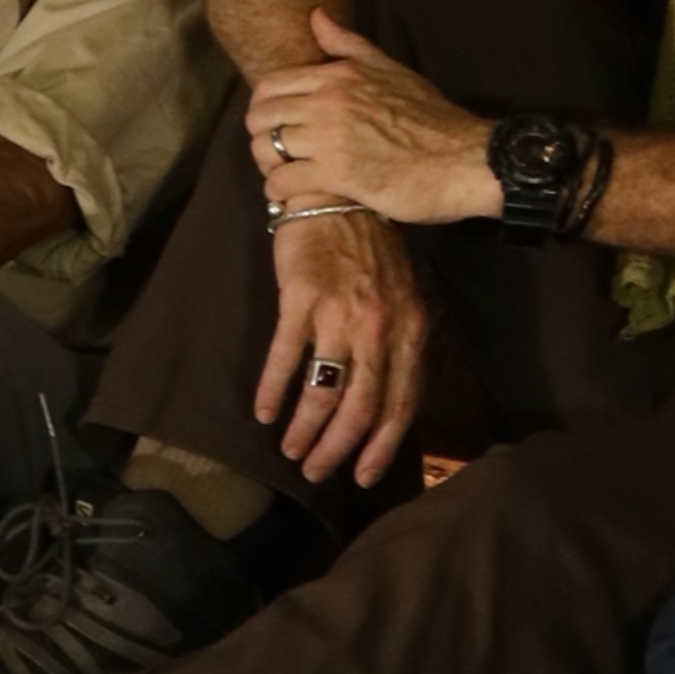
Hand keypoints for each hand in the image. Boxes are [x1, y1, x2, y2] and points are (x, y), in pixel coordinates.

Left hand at [246, 14, 495, 225]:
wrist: (463, 159)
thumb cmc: (429, 117)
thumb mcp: (389, 69)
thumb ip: (347, 45)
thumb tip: (316, 16)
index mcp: (337, 75)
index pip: (270, 85)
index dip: (265, 107)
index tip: (278, 124)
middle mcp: (327, 101)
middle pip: (260, 116)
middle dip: (262, 136)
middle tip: (281, 152)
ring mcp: (329, 138)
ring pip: (265, 149)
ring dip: (270, 165)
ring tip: (288, 173)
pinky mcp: (336, 175)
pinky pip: (282, 182)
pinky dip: (281, 191)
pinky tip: (296, 194)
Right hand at [256, 206, 435, 489]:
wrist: (339, 197)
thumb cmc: (372, 252)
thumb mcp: (405, 299)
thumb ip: (402, 348)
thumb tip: (391, 404)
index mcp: (410, 331)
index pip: (400, 404)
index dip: (381, 446)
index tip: (363, 476)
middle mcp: (379, 328)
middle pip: (360, 407)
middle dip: (337, 449)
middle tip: (316, 473)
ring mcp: (339, 314)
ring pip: (323, 389)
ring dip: (304, 428)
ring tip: (290, 450)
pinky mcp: (301, 299)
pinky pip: (285, 357)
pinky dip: (273, 389)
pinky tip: (264, 412)